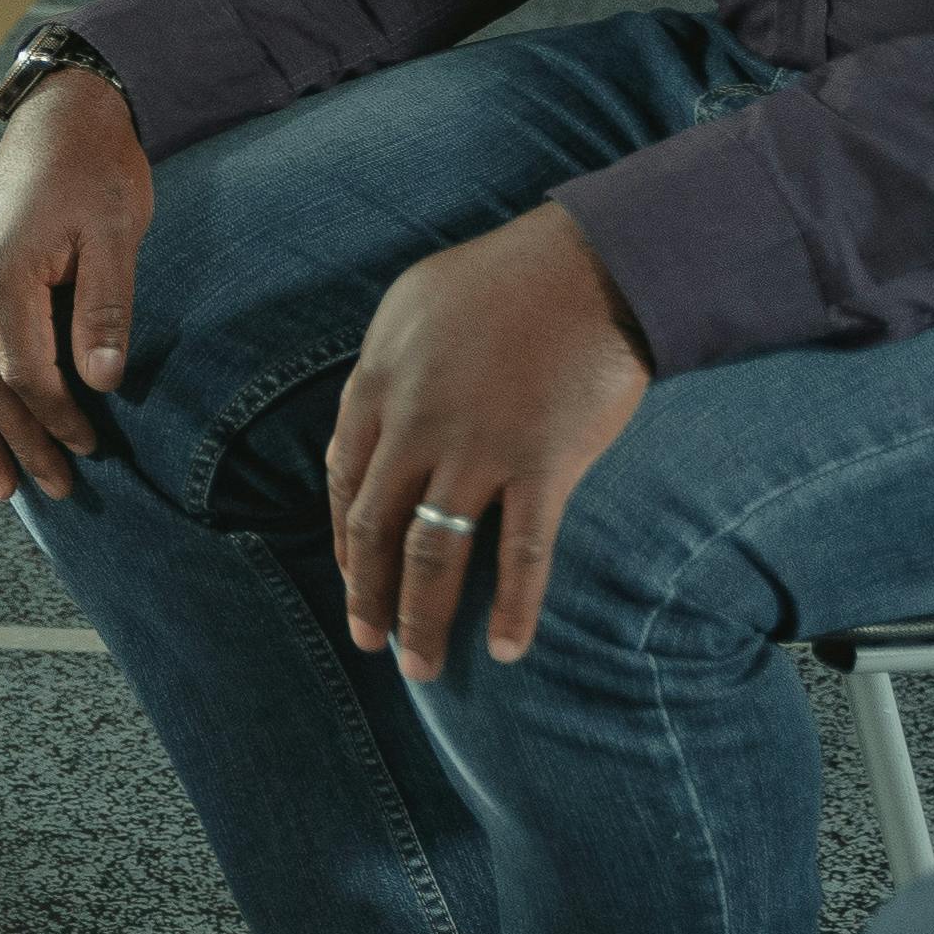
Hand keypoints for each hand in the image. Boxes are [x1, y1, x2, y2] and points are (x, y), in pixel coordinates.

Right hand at [0, 70, 153, 504]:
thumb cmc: (97, 171)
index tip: (91, 447)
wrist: (63, 114)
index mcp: (3, 270)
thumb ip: (106, 310)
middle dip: (19, 442)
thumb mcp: (117, 234)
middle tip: (56, 488)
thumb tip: (102, 384)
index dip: (57, 418)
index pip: (24, 372)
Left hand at [322, 206, 655, 677]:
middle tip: (372, 643)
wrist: (589, 265)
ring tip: (422, 667)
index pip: (344, 481)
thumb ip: (385, 367)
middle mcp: (416, 425)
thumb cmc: (503, 277)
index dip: (345, 540)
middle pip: (375, 528)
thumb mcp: (413, 306)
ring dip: (424, 618)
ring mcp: (478, 449)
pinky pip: (524, 555)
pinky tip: (509, 650)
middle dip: (368, 596)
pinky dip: (516, 609)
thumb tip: (370, 415)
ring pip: (434, 553)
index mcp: (378, 385)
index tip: (352, 578)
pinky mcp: (542, 465)